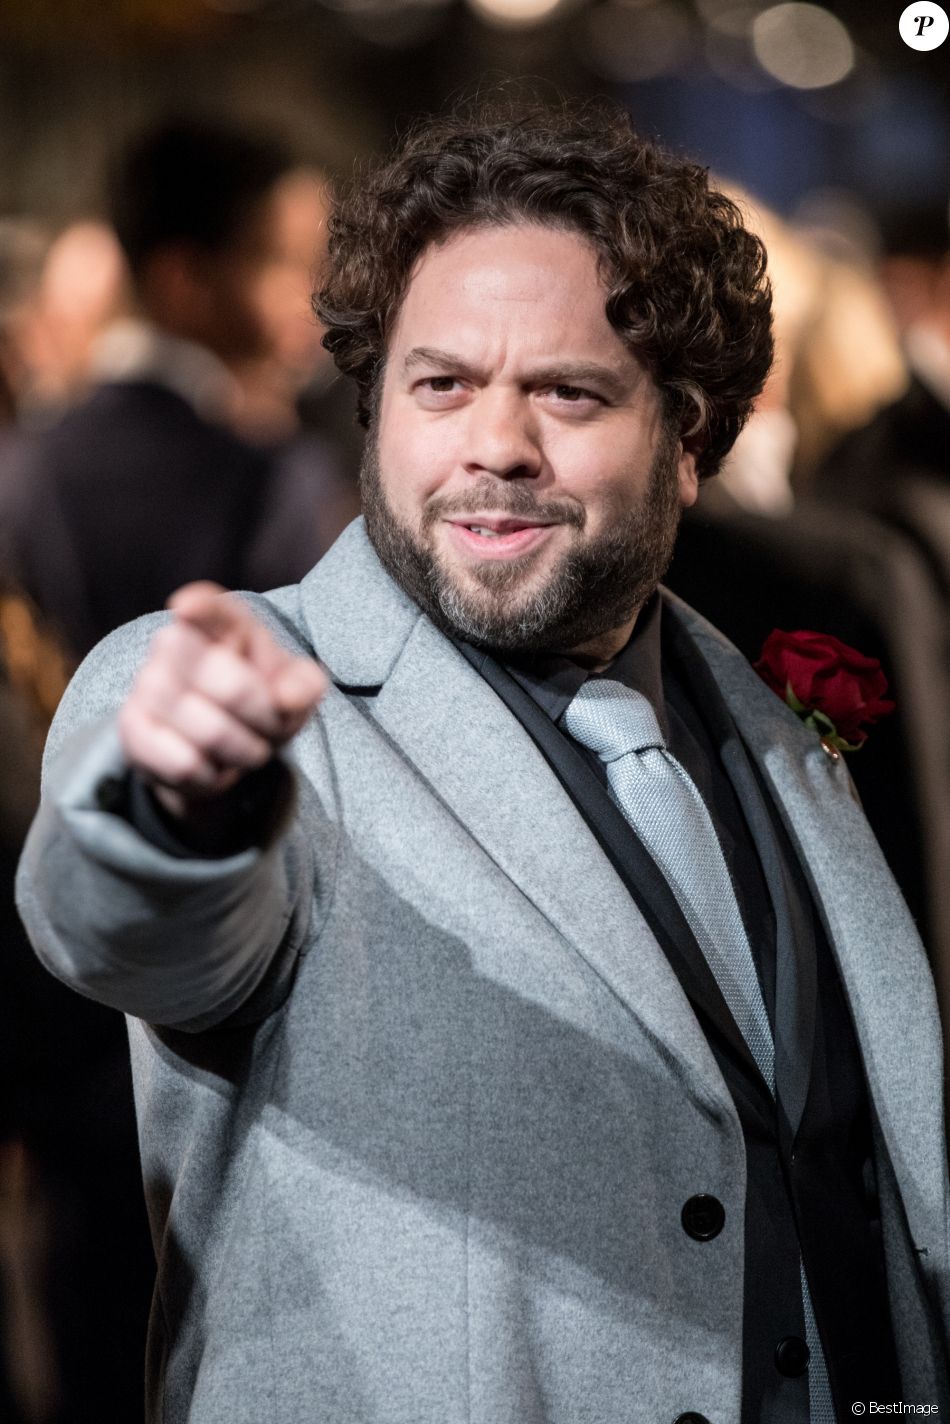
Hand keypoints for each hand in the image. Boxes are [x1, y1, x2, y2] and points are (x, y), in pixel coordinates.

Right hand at [118, 582, 326, 820]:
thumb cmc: (262, 703)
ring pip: (210, 732)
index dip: (199, 608)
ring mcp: (146, 684)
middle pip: (232, 687)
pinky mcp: (132, 727)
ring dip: (242, 751)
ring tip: (245, 748)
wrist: (220, 748)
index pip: (209, 609)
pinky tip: (211, 766)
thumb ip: (303, 686)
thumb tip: (287, 698)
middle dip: (265, 720)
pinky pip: (182, 763)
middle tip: (272, 730)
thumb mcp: (295, 692)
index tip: (186, 607)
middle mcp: (174, 643)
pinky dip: (210, 775)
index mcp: (222, 624)